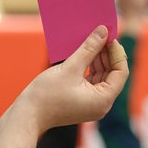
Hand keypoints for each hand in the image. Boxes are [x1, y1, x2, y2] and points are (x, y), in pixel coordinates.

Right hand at [0, 25, 128, 147]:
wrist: (27, 116)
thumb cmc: (46, 95)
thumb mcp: (70, 68)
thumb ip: (89, 48)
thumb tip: (103, 31)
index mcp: (103, 99)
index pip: (120, 72)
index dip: (116, 52)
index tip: (108, 36)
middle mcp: (101, 104)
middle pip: (113, 74)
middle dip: (107, 54)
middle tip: (101, 33)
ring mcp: (92, 104)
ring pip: (102, 76)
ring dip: (98, 59)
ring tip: (92, 40)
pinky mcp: (82, 102)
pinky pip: (92, 81)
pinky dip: (90, 67)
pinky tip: (85, 53)